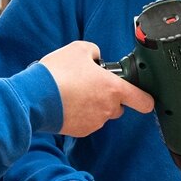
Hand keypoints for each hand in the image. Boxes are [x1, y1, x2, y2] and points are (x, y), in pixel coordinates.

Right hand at [39, 41, 153, 136]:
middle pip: (118, 107)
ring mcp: (94, 122)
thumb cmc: (58, 73)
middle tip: (91, 86)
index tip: (144, 98)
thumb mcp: (78, 49)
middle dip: (108, 97)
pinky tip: (67, 103)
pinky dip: (79, 114)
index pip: (143, 101)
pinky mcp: (80, 131)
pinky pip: (86, 122)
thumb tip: (96, 57)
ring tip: (73, 92)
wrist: (35, 96)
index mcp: (113, 89)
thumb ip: (94, 51)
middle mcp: (107, 108)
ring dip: (92, 105)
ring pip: (101, 114)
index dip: (146, 99)